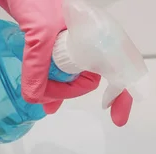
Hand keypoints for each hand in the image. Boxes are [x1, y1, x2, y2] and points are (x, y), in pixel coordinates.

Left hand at [0, 0, 133, 125]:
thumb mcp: (39, 34)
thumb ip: (36, 67)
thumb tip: (34, 97)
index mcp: (97, 33)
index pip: (119, 68)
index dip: (121, 94)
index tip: (117, 117)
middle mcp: (89, 37)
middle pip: (91, 75)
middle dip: (72, 91)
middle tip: (50, 102)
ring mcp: (72, 38)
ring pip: (72, 72)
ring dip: (59, 89)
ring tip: (44, 101)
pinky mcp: (55, 39)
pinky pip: (57, 66)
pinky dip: (49, 80)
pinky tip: (39, 91)